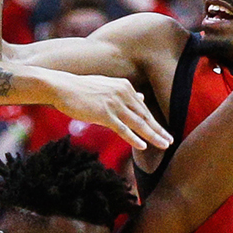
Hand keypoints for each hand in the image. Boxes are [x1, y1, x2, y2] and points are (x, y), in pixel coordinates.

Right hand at [49, 71, 172, 150]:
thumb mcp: (106, 86)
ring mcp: (114, 104)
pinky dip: (134, 138)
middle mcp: (123, 94)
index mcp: (125, 87)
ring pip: (138, 123)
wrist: (61, 86)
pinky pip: (122, 129)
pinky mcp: (104, 113)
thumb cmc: (80, 88)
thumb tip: (142, 98)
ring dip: (153, 136)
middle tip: (170, 141)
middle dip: (159, 130)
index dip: (154, 122)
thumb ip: (124, 93)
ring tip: (164, 145)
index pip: (143, 109)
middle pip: (145, 116)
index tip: (164, 132)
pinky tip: (143, 146)